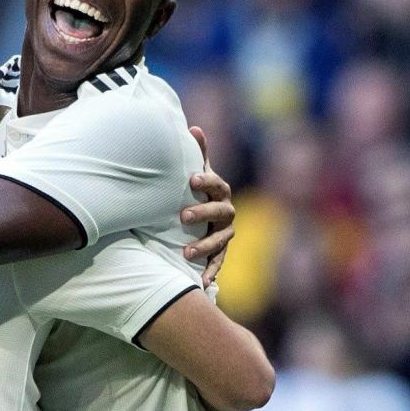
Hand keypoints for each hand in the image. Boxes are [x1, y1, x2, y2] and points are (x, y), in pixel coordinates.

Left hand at [181, 126, 234, 287]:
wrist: (203, 215)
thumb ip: (197, 153)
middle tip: (183, 216)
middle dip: (203, 213)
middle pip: (220, 212)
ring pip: (220, 240)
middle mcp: (226, 211)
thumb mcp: (197, 172)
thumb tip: (193, 127)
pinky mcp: (220, 252)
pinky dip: (211, 272)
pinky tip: (202, 282)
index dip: (207, 181)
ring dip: (204, 246)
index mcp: (219, 190)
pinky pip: (218, 263)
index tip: (191, 180)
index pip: (217, 184)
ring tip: (186, 252)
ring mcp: (225, 233)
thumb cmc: (196, 191)